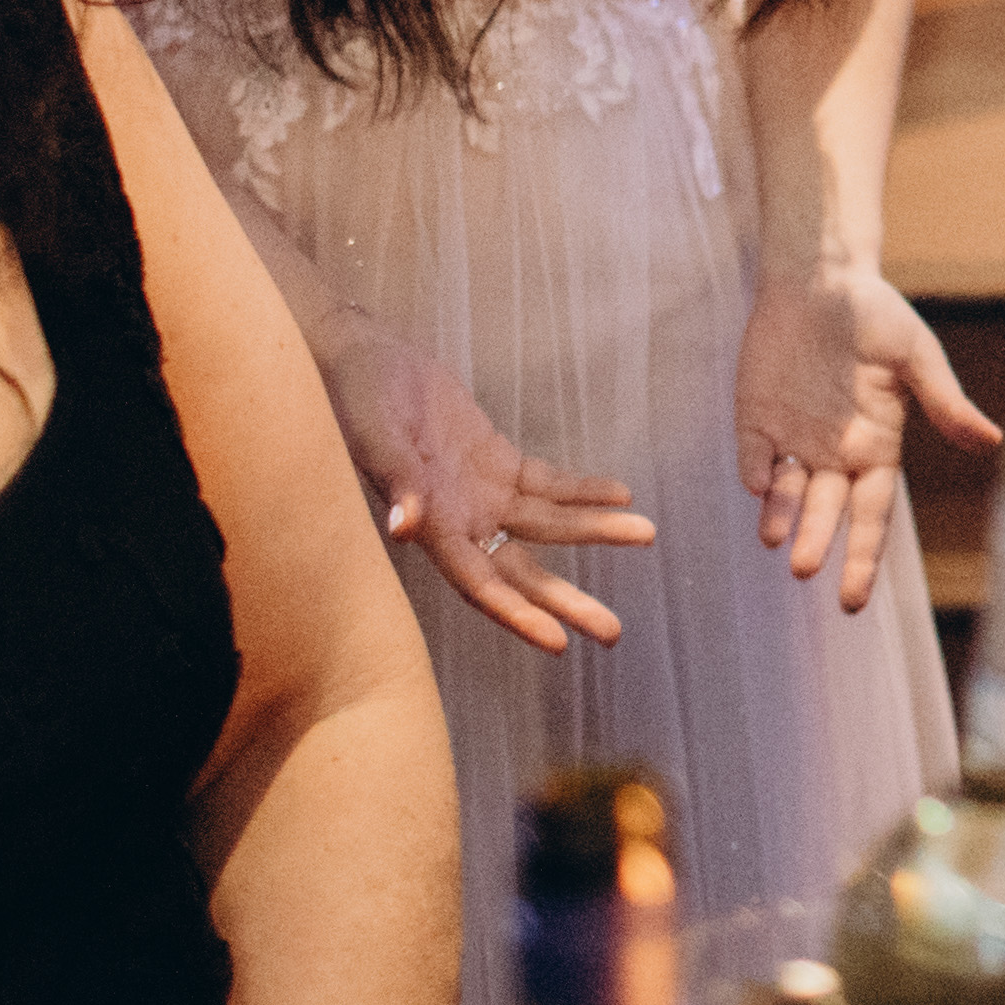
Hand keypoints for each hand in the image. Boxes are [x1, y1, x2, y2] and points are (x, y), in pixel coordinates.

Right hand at [328, 321, 655, 654]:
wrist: (364, 361)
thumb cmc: (358, 404)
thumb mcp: (376, 440)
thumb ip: (397, 484)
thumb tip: (404, 529)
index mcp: (432, 528)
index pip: (481, 586)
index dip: (518, 615)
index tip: (559, 643)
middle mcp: (460, 520)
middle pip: (522, 572)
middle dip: (566, 601)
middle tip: (614, 634)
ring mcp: (481, 492)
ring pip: (546, 525)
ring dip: (594, 531)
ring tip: (645, 535)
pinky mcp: (496, 459)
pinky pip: (547, 483)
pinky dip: (581, 489)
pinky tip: (620, 494)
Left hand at [734, 264, 1000, 611]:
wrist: (819, 274)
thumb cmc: (876, 312)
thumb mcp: (916, 356)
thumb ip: (944, 403)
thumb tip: (992, 442)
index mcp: (878, 445)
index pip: (872, 514)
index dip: (863, 556)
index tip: (852, 601)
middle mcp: (835, 453)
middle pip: (828, 514)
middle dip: (819, 544)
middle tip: (807, 570)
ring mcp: (793, 439)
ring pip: (788, 495)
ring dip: (783, 520)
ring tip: (778, 541)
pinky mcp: (756, 419)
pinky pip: (754, 458)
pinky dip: (756, 476)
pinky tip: (760, 485)